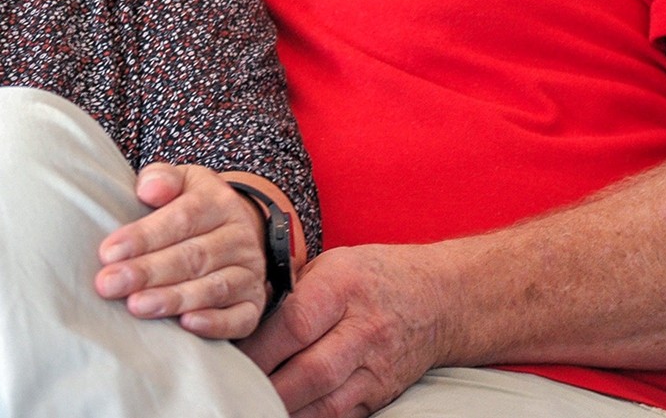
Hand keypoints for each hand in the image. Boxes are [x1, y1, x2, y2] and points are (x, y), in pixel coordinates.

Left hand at [95, 163, 268, 338]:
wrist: (235, 230)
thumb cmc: (192, 207)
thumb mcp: (180, 182)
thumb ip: (161, 179)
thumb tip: (148, 190)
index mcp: (218, 203)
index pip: (181, 219)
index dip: (144, 237)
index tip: (108, 253)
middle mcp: (239, 237)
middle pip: (193, 257)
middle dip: (148, 272)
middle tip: (110, 284)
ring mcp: (249, 272)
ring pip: (213, 288)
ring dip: (173, 299)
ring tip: (136, 306)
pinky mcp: (253, 304)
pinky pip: (240, 318)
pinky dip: (216, 323)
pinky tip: (186, 325)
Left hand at [238, 245, 441, 417]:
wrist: (438, 298)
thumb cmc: (373, 276)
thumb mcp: (332, 263)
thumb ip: (291, 289)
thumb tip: (244, 313)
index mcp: (344, 286)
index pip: (294, 323)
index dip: (257, 347)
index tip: (227, 356)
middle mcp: (364, 329)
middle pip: (310, 371)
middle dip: (265, 385)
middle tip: (232, 388)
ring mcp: (378, 367)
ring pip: (326, 403)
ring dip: (284, 409)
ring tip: (251, 405)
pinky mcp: (383, 395)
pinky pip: (342, 417)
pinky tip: (284, 413)